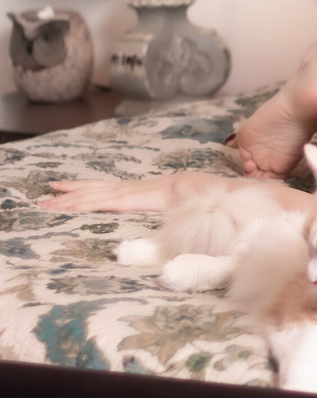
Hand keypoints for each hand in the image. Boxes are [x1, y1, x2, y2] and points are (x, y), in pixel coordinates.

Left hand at [38, 174, 193, 212]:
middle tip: (42, 199)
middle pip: (87, 189)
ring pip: (87, 195)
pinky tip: (65, 207)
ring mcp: (122, 193)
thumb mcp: (164, 202)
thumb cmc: (182, 197)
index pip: (99, 186)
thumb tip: (157, 211)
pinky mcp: (124, 201)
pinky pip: (97, 203)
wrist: (192, 188)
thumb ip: (157, 206)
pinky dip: (79, 204)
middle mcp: (122, 188)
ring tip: (45, 204)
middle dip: (65, 194)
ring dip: (64, 200)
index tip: (60, 187)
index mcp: (131, 189)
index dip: (79, 186)